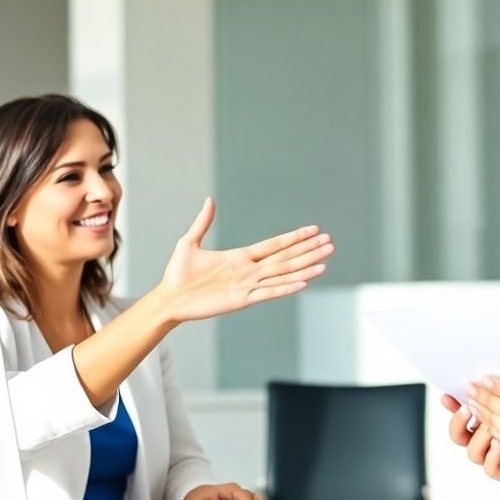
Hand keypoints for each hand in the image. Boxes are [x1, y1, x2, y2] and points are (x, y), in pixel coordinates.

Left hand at [158, 197, 333, 321]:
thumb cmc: (177, 273)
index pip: (275, 244)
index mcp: (240, 256)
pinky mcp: (241, 300)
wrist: (169, 298)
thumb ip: (203, 222)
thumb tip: (210, 199)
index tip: (314, 230)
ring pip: (282, 274)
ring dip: (304, 268)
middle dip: (308, 250)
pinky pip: (269, 292)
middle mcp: (249, 270)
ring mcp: (247, 285)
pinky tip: (303, 282)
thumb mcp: (189, 242)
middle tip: (331, 243)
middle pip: (285, 258)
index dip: (295, 237)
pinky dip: (286, 287)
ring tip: (325, 263)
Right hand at [442, 394, 499, 497]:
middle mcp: (487, 441)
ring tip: (488, 426)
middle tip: (468, 405)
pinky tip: (498, 445)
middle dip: (459, 419)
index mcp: (489, 421)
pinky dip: (491, 456)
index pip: (463, 413)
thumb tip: (494, 376)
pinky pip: (490, 468)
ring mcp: (495, 457)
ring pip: (472, 452)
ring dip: (478, 437)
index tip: (447, 395)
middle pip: (459, 434)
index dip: (452, 405)